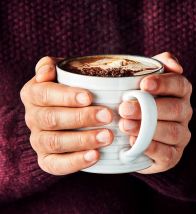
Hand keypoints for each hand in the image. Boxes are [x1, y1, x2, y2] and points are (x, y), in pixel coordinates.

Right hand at [20, 56, 113, 174]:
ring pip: (55, 142)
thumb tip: (45, 72)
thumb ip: (50, 66)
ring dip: (82, 140)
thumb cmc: (69, 90)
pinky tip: (95, 155)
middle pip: (52, 119)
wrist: (68, 111)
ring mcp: (38, 140)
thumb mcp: (61, 73)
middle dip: (81, 118)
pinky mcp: (46, 159)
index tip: (89, 97)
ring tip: (107, 136)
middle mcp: (33, 118)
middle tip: (107, 116)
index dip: (65, 96)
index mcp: (33, 94)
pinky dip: (76, 162)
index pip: (44, 94)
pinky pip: (57, 165)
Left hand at [118, 52, 192, 173]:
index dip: (163, 84)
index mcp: (179, 94)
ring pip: (173, 131)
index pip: (180, 85)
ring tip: (124, 125)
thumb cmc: (139, 104)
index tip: (143, 85)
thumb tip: (175, 65)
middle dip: (149, 109)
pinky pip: (166, 153)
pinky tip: (132, 141)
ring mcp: (181, 136)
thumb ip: (158, 66)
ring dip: (147, 129)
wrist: (135, 135)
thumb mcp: (145, 82)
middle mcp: (183, 114)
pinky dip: (150, 147)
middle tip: (124, 108)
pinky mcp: (173, 155)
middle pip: (176, 109)